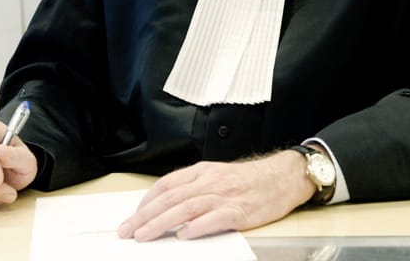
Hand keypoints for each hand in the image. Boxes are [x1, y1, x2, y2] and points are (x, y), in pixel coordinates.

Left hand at [118, 150, 315, 240]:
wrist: (281, 176)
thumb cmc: (249, 179)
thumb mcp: (216, 174)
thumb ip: (193, 187)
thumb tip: (167, 204)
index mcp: (202, 172)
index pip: (166, 185)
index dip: (146, 202)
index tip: (133, 216)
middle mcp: (209, 182)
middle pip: (170, 199)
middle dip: (145, 216)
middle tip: (128, 231)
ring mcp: (224, 196)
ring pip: (185, 208)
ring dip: (161, 223)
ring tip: (144, 236)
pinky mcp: (239, 211)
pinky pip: (215, 218)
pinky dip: (197, 227)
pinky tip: (184, 235)